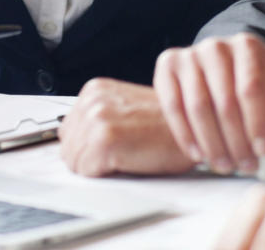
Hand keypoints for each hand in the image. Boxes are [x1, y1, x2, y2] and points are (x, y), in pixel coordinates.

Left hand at [59, 78, 196, 176]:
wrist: (197, 128)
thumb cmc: (168, 126)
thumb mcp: (126, 111)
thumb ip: (99, 119)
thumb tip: (74, 145)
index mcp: (95, 90)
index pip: (68, 131)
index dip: (86, 148)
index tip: (108, 150)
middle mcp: (93, 99)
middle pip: (67, 147)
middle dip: (88, 159)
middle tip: (120, 156)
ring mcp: (97, 117)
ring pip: (74, 161)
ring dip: (97, 168)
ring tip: (126, 157)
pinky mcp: (105, 139)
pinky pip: (86, 171)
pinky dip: (104, 175)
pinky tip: (128, 162)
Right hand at [154, 34, 264, 173]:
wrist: (220, 63)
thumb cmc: (255, 75)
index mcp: (247, 46)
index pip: (251, 88)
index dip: (257, 123)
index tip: (264, 150)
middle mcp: (215, 46)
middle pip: (224, 101)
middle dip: (236, 140)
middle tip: (246, 166)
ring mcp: (188, 55)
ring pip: (197, 106)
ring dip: (212, 142)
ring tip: (225, 165)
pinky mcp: (166, 66)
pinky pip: (172, 105)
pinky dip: (185, 134)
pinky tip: (198, 154)